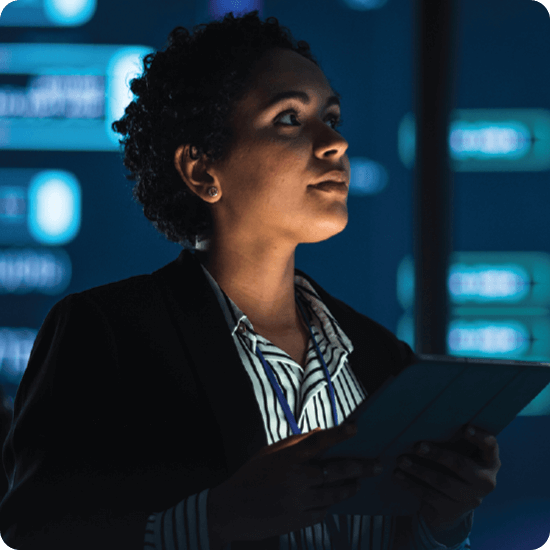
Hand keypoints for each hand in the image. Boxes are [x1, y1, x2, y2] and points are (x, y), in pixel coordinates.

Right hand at [209, 423, 383, 542]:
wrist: (231, 510)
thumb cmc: (250, 476)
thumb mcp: (269, 453)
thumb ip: (295, 442)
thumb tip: (320, 433)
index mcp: (288, 458)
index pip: (318, 442)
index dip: (338, 434)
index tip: (355, 428)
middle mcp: (297, 479)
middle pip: (337, 471)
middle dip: (360, 467)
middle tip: (377, 465)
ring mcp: (299, 502)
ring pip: (335, 494)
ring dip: (350, 487)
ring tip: (358, 483)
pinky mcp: (299, 521)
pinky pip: (323, 512)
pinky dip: (329, 504)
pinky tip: (332, 501)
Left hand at [393, 424, 500, 528]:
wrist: (449, 506)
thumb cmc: (452, 468)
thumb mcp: (459, 453)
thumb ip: (454, 439)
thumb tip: (428, 416)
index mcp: (489, 462)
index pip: (491, 446)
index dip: (480, 437)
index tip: (465, 428)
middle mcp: (485, 482)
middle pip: (461, 465)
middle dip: (438, 454)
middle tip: (417, 446)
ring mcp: (470, 500)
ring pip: (442, 482)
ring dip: (418, 470)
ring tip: (401, 460)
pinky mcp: (452, 513)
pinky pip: (429, 496)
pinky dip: (410, 484)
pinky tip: (398, 474)